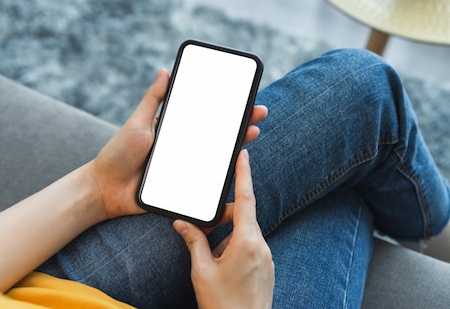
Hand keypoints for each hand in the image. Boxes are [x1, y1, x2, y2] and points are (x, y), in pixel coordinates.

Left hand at [87, 69, 268, 221]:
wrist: (105, 189)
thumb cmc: (117, 153)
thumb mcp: (137, 123)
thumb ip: (152, 99)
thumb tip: (164, 70)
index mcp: (173, 129)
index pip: (204, 115)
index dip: (223, 107)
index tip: (242, 97)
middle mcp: (183, 146)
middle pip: (216, 134)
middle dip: (239, 123)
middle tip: (258, 113)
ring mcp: (184, 167)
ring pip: (216, 157)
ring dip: (237, 146)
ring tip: (252, 133)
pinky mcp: (182, 186)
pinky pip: (205, 181)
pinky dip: (223, 175)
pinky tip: (237, 166)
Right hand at [174, 150, 274, 308]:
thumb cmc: (222, 305)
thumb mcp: (201, 271)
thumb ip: (194, 242)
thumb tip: (182, 224)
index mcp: (246, 242)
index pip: (246, 199)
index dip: (244, 175)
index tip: (243, 156)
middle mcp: (261, 246)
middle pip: (243, 216)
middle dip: (223, 217)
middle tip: (203, 231)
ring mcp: (267, 257)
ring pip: (246, 232)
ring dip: (227, 235)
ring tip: (211, 258)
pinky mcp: (267, 267)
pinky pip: (251, 246)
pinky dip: (235, 246)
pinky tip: (222, 266)